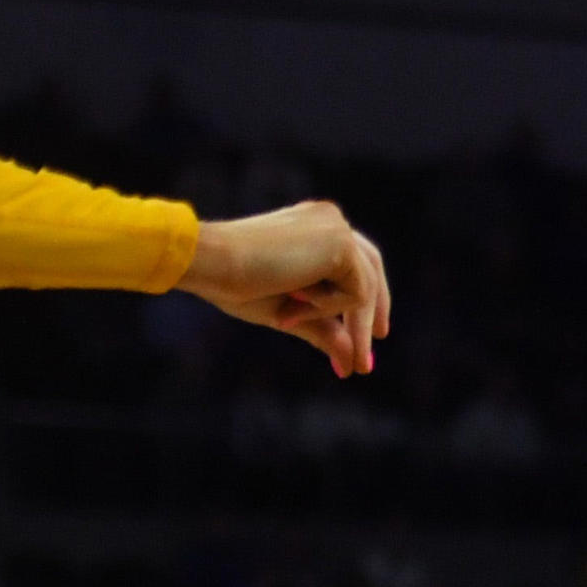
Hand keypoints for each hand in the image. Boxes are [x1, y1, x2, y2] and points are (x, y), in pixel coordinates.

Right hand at [178, 198, 392, 379]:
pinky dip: (325, 307)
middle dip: (367, 318)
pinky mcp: (340, 242)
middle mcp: (330, 221)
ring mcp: (337, 228)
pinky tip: (290, 293)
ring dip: (331, 318)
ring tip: (285, 319)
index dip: (368, 301)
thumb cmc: (236, 284)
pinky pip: (355, 293)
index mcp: (315, 227)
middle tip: (365, 365)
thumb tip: (353, 363)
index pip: (359, 264)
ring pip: (364, 290)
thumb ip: (324, 329)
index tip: (375, 337)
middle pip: (371, 273)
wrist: (211, 262)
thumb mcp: (290, 312)